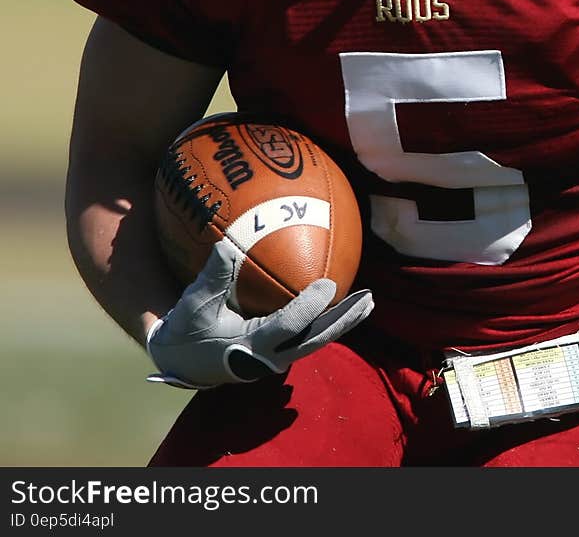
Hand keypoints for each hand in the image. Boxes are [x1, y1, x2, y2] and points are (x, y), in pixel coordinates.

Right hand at [146, 238, 373, 388]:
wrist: (183, 359)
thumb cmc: (189, 328)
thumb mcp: (194, 304)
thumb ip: (212, 278)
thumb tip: (226, 246)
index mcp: (250, 347)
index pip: (288, 327)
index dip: (310, 307)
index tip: (328, 285)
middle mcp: (269, 356)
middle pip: (315, 339)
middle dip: (343, 320)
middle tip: (368, 299)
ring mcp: (277, 357)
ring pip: (317, 340)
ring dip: (343, 321)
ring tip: (368, 301)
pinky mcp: (279, 352)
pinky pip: (310, 336)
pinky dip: (329, 320)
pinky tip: (346, 304)